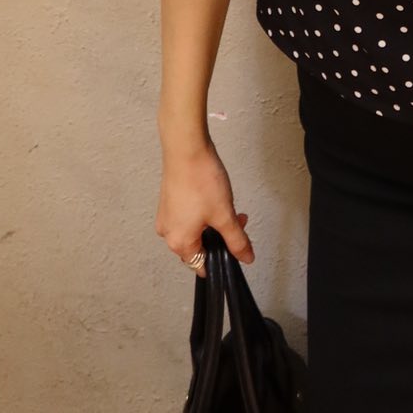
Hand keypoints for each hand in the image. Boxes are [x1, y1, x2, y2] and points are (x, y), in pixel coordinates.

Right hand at [155, 137, 255, 271]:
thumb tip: (246, 258)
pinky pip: (187, 216)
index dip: (222, 258)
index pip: (202, 265)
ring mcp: (166, 216)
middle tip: (238, 220)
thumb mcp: (224, 215)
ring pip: (194, 230)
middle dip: (221, 236)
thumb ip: (237, 240)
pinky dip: (203, 212)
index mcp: (179, 243)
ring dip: (214, 223)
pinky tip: (214, 197)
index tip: (236, 245)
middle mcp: (168, 233)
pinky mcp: (168, 201)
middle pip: (199, 247)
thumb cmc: (201, 182)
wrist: (186, 148)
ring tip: (229, 205)